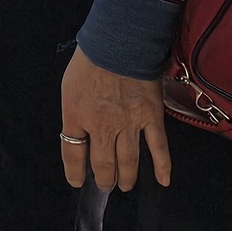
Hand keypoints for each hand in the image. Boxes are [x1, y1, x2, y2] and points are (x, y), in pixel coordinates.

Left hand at [60, 49, 170, 191]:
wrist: (118, 44)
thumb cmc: (89, 62)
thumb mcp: (69, 88)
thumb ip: (74, 112)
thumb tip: (78, 130)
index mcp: (77, 117)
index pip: (73, 153)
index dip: (75, 172)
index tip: (76, 182)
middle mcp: (102, 127)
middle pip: (102, 163)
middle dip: (103, 178)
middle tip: (104, 186)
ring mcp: (129, 124)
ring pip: (128, 161)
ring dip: (126, 177)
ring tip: (123, 186)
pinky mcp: (151, 118)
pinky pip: (158, 148)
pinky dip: (162, 166)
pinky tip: (163, 181)